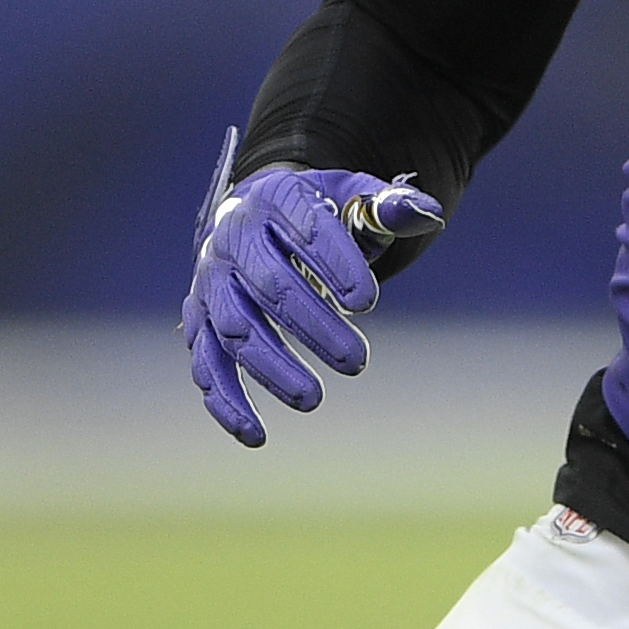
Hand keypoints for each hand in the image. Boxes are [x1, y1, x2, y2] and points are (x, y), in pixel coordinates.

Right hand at [182, 144, 443, 446]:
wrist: (256, 217)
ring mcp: (211, 281)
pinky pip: (206, 363)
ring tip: (314, 398)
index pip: (306, 229)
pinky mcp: (200, 320)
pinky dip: (226, 400)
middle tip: (358, 362)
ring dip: (272, 368)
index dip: (335, 264)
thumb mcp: (352, 195)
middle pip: (270, 286)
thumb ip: (389, 207)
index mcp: (277, 199)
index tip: (367, 301)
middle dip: (314, 326)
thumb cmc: (316, 211)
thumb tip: (427, 215)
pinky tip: (257, 433)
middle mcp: (234, 238)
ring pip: (235, 328)